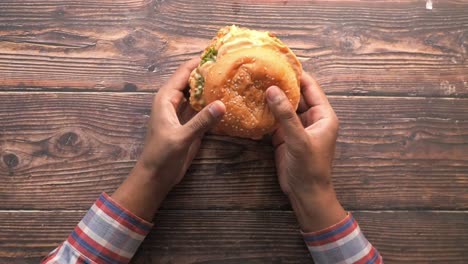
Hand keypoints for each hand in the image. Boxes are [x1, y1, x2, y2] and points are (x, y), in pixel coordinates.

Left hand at [112, 58, 225, 220]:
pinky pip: (203, 108)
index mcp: (166, 98)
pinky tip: (228, 100)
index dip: (199, 61)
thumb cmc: (162, 155)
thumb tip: (222, 104)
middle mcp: (174, 101)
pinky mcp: (190, 124)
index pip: (184, 72)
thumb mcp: (182, 137)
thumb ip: (201, 121)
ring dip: (212, 88)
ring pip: (198, 94)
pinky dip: (213, 104)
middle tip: (230, 64)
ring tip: (233, 77)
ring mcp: (183, 113)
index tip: (218, 52)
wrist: (156, 177)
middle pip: (193, 81)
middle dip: (209, 72)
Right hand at [266, 73, 345, 231]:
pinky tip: (251, 105)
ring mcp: (296, 128)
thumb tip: (272, 90)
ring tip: (254, 83)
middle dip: (281, 85)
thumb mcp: (299, 139)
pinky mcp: (284, 137)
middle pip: (295, 95)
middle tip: (263, 71)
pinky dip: (265, 114)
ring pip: (283, 108)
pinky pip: (274, 121)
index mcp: (323, 116)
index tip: (280, 62)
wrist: (305, 193)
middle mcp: (311, 119)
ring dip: (271, 99)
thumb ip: (286, 115)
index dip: (297, 74)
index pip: (310, 88)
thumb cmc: (310, 167)